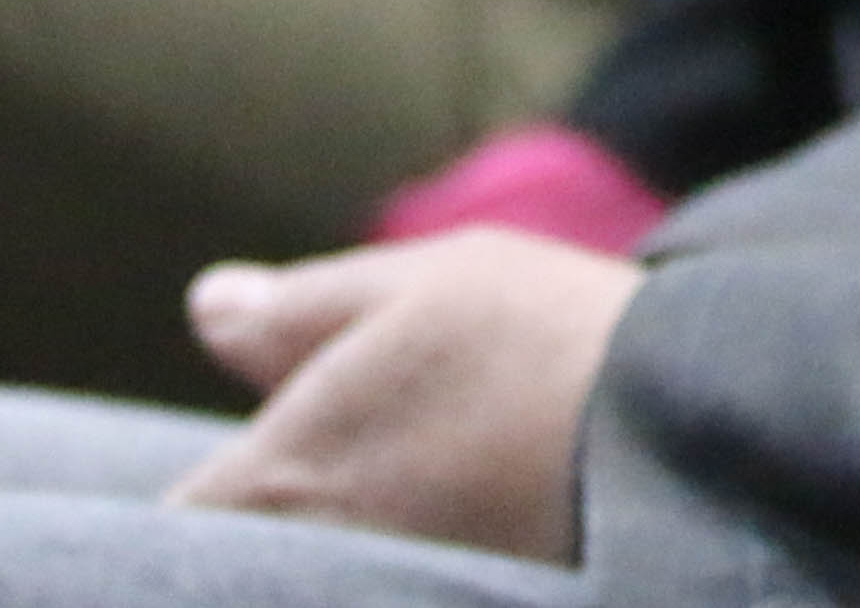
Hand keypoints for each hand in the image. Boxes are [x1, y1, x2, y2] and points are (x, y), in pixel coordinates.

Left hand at [170, 234, 644, 564]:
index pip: (169, 533)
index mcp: (272, 484)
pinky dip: (398, 580)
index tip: (241, 479)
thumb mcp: (419, 285)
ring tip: (422, 494)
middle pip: (237, 576)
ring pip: (315, 585)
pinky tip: (460, 535)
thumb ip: (297, 310)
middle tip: (354, 476)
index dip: (191, 509)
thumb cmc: (542, 344)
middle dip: (258, 546)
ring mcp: (387, 606)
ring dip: (334, 561)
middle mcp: (304, 572)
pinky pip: (393, 596)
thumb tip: (208, 306)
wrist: (690, 437)